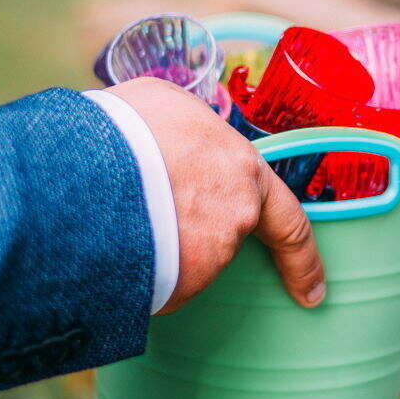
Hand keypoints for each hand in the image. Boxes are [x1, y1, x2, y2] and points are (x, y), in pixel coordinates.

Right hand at [108, 78, 324, 313]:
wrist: (86, 170)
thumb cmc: (123, 126)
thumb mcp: (164, 105)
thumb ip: (188, 136)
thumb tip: (177, 146)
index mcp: (242, 169)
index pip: (287, 220)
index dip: (302, 259)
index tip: (313, 293)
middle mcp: (235, 215)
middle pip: (216, 236)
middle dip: (187, 239)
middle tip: (150, 230)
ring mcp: (208, 256)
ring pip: (179, 259)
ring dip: (152, 246)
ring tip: (108, 214)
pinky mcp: (177, 288)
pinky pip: (153, 286)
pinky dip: (133, 273)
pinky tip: (104, 245)